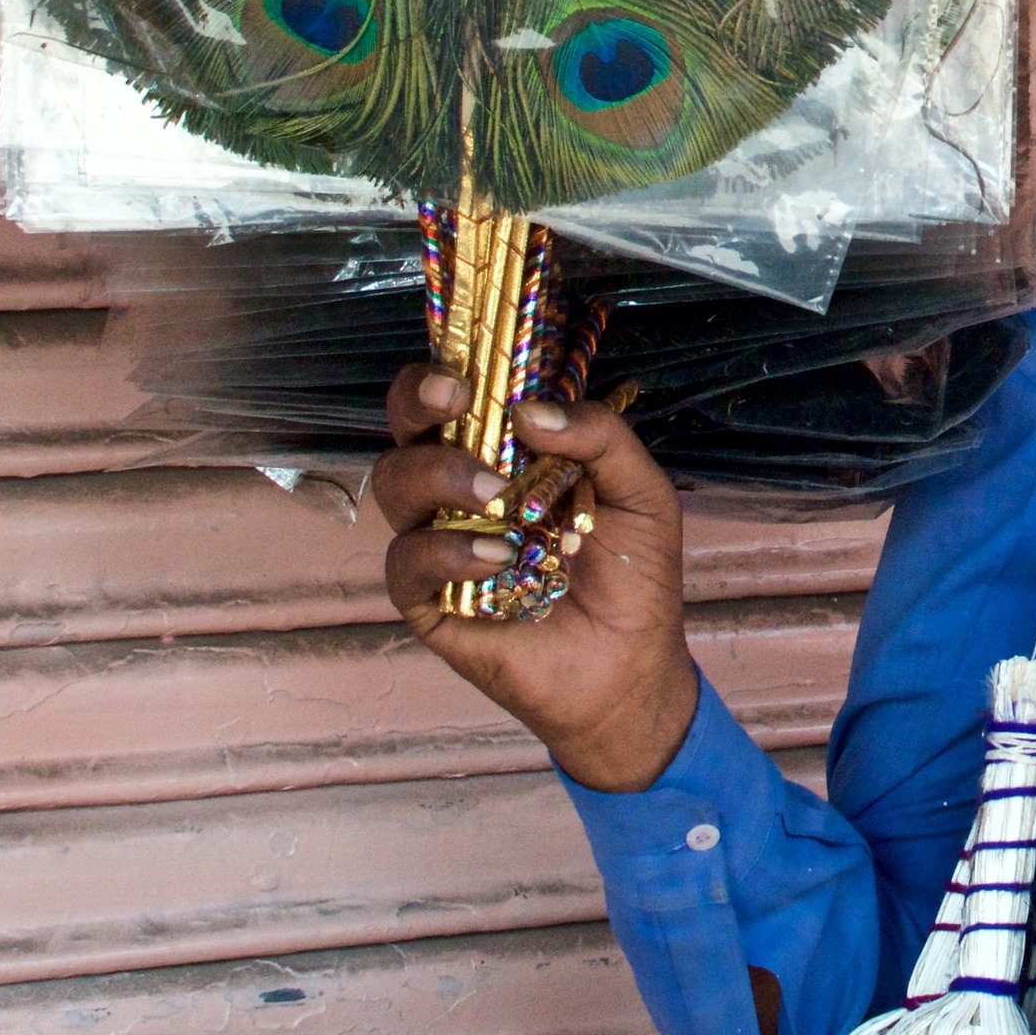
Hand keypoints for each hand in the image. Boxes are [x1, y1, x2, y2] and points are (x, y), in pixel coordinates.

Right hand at [376, 365, 698, 791]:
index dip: (446, 371)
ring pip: (394, 484)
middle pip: (407, 428)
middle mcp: (462, 487)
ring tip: (497, 496)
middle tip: (457, 402)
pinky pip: (405, 561)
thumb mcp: (640, 493)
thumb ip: (600, 439)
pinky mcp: (428, 599)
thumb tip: (528, 410)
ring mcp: (438, 540)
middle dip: (418, 403)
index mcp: (510, 452)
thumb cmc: (633, 573)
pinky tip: (495, 557)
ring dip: (440, 476)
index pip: (461, 398)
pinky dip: (444, 551)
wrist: (630, 665)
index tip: (466, 369)